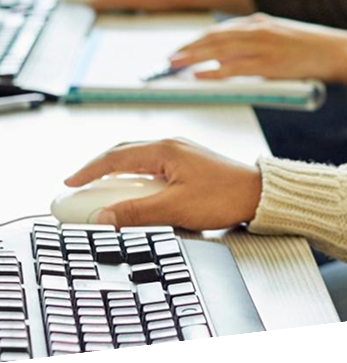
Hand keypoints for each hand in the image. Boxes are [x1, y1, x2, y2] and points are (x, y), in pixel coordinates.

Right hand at [63, 138, 261, 229]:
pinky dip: (135, 181)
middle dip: (99, 172)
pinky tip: (132, 196)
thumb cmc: (224, 196)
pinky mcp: (188, 166)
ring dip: (118, 177)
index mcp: (165, 150)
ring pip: (138, 162)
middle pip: (124, 154)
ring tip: (101, 197)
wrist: (258, 194)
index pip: (116, 157)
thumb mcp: (174, 208)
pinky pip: (152, 169)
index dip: (89, 171)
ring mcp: (181, 154)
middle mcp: (171, 147)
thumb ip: (136, 213)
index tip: (70, 184)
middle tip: (80, 190)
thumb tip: (103, 218)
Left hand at [170, 13, 346, 86]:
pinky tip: (198, 76)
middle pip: (213, 38)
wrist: (337, 50)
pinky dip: (212, 72)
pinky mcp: (268, 64)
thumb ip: (258, 40)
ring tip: (174, 66)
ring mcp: (262, 46)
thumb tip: (234, 56)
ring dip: (193, 58)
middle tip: (168, 59)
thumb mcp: (281, 35)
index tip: (181, 49)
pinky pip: (233, 68)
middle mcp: (257, 30)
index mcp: (260, 22)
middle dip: (188, 48)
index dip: (197, 40)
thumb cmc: (312, 47)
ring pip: (218, 50)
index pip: (220, 30)